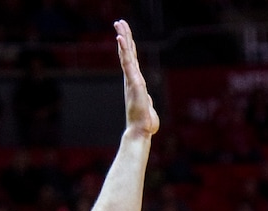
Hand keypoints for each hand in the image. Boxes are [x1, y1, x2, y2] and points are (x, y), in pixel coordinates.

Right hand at [115, 20, 158, 139]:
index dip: (128, 48)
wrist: (141, 131)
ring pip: (126, 54)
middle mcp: (132, 79)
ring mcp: (131, 79)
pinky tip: (120, 38)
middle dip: (124, 37)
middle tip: (119, 23)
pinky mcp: (133, 81)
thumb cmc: (145, 124)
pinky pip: (127, 62)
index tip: (123, 35)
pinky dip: (123, 49)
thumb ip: (148, 104)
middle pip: (128, 54)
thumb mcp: (148, 110)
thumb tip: (148, 106)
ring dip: (123, 38)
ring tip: (118, 24)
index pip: (132, 61)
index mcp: (135, 83)